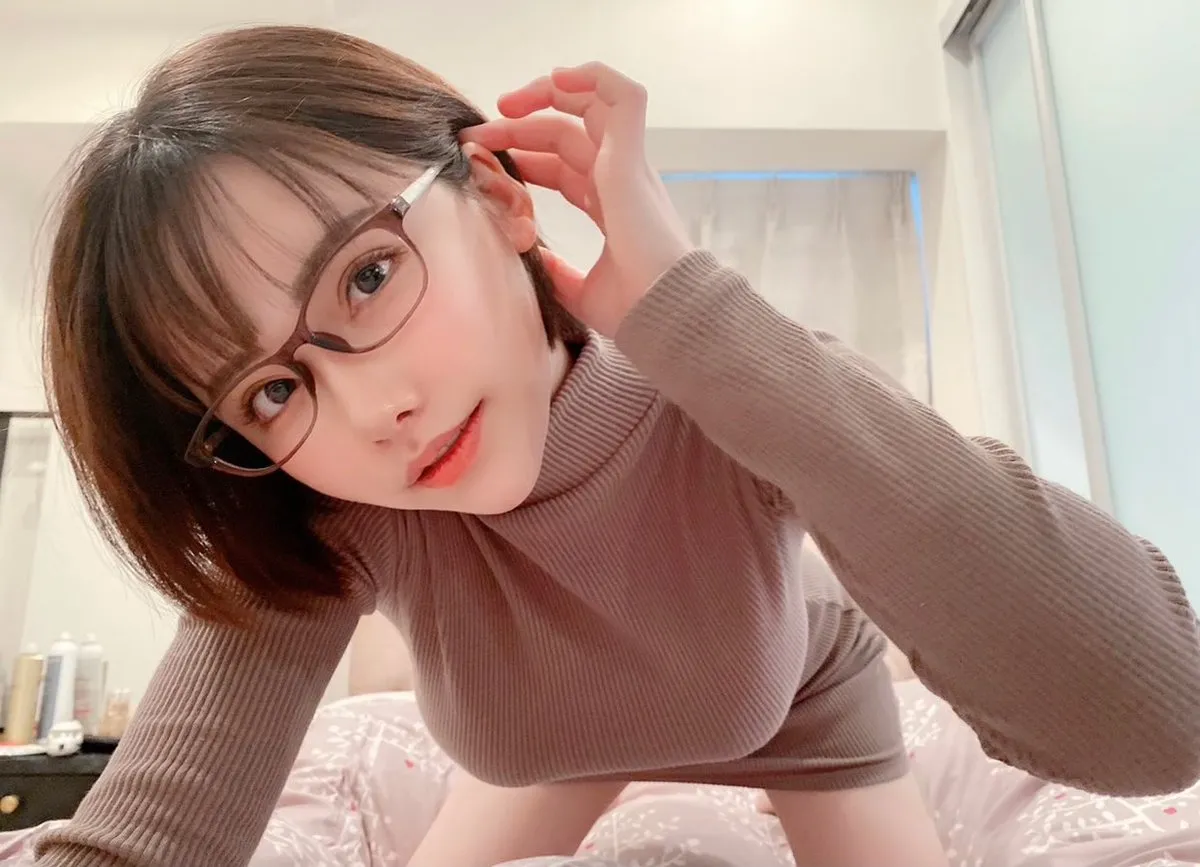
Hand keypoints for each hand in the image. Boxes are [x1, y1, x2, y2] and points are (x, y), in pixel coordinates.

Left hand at [461, 62, 693, 336]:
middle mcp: (621, 179)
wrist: (663, 313)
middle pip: (565, 133)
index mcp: (610, 205)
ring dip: (547, 93)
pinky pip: (623, 95)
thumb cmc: (635, 309)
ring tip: (506, 104)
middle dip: (517, 129)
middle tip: (477, 137)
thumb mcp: (581, 292)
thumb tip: (534, 259)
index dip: (523, 159)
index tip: (484, 164)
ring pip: (591, 104)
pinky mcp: (633, 156)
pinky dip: (593, 77)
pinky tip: (555, 78)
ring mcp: (628, 164)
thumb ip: (558, 273)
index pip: (562, 166)